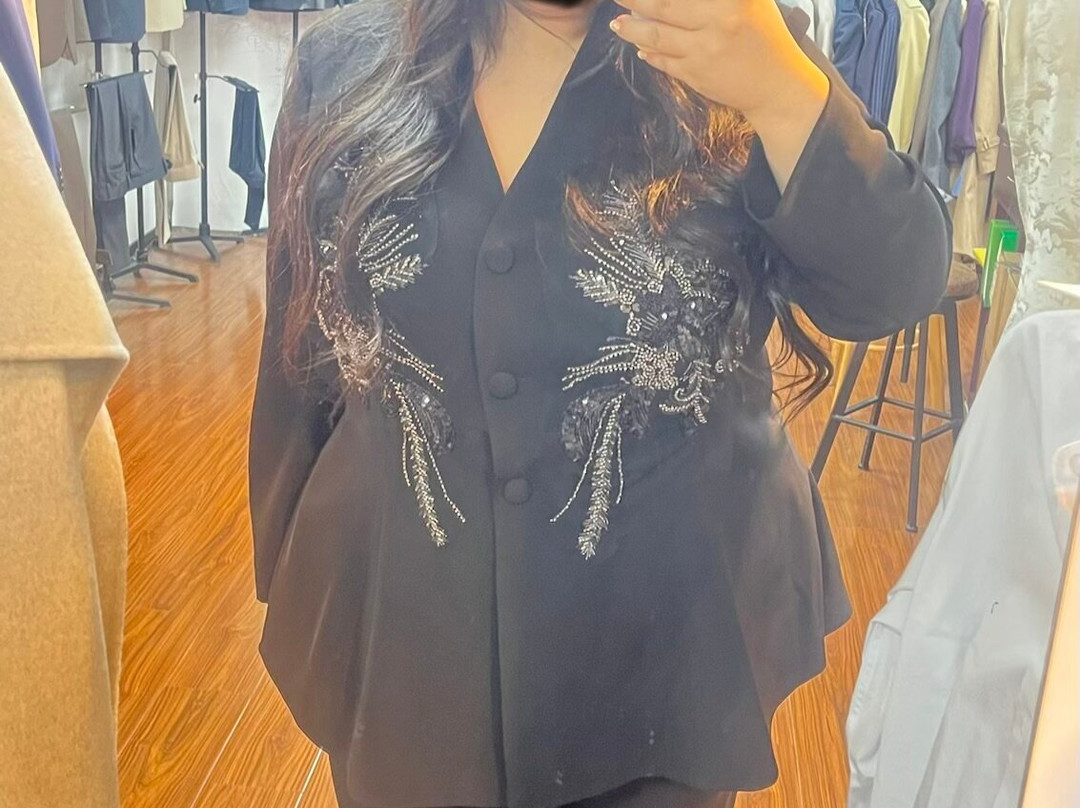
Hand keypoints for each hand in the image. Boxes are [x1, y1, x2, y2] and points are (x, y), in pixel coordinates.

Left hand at [609, 0, 827, 127]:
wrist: (776, 86)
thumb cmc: (764, 36)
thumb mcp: (751, 2)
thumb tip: (674, 0)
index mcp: (733, 1)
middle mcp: (716, 23)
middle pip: (663, 6)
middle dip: (635, 0)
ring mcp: (703, 51)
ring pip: (656, 36)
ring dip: (632, 28)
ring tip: (617, 22)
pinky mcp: (695, 75)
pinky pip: (663, 61)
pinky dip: (648, 52)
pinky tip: (639, 45)